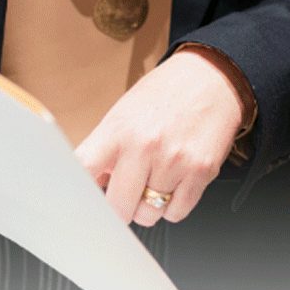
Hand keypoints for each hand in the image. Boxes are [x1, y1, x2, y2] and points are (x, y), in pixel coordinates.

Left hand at [75, 50, 244, 226]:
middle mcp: (144, 147)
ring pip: (148, 215)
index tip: (79, 203)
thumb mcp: (125, 112)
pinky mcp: (201, 172)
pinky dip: (173, 205)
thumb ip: (105, 150)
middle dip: (120, 205)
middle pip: (117, 208)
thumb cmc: (165, 93)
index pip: (84, 172)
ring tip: (155, 179)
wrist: (212, 74)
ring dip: (148, 205)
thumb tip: (89, 187)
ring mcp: (174, 161)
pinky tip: (175, 181)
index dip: (77, 194)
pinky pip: (176, 213)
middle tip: (127, 190)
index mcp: (118, 130)